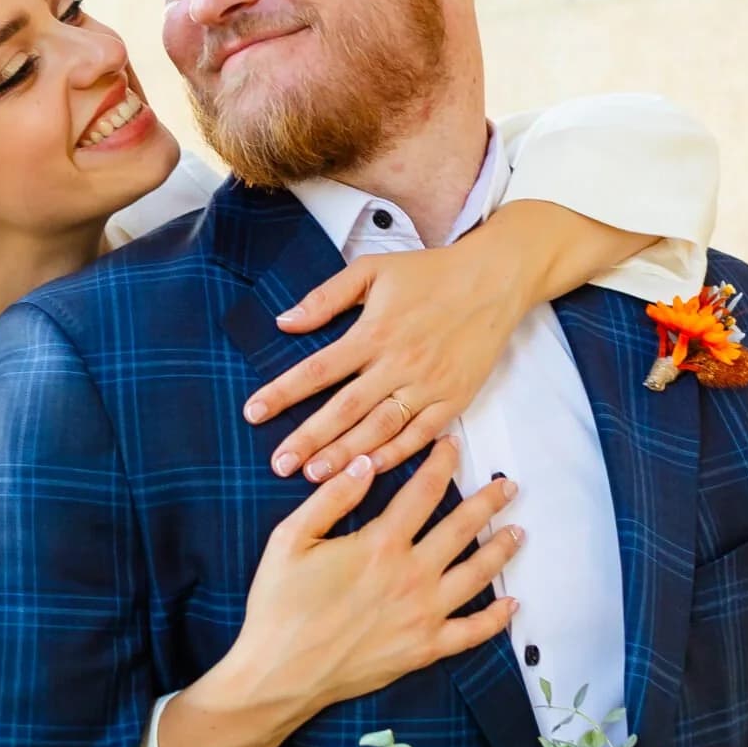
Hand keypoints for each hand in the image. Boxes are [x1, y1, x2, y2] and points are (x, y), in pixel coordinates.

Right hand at [153, 446, 520, 746]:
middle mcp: (412, 576)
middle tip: (508, 486)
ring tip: (518, 532)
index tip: (454, 444)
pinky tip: (512, 604)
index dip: (442, 464)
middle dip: (488, 503)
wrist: (280, 674)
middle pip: (462, 529)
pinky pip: (471, 632)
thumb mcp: (290, 539)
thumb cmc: (279, 604)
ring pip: (476, 575)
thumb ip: (332, 498)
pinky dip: (496, 618)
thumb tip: (366, 463)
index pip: (423, 492)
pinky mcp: (425, 649)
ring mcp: (424, 615)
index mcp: (380, 544)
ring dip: (501, 550)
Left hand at [248, 202, 649, 482]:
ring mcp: (428, 386)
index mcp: (374, 332)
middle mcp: (398, 363)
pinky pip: (419, 436)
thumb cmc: (429, 273)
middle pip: (345, 409)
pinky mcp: (453, 400)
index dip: (283, 392)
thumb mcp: (372, 270)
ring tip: (313, 477)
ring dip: (346, 455)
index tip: (253, 413)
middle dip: (309, 439)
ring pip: (380, 429)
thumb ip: (326, 297)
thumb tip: (284, 322)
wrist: (494, 280)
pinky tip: (369, 471)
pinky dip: (395, 456)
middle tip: (279, 464)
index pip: (318, 369)